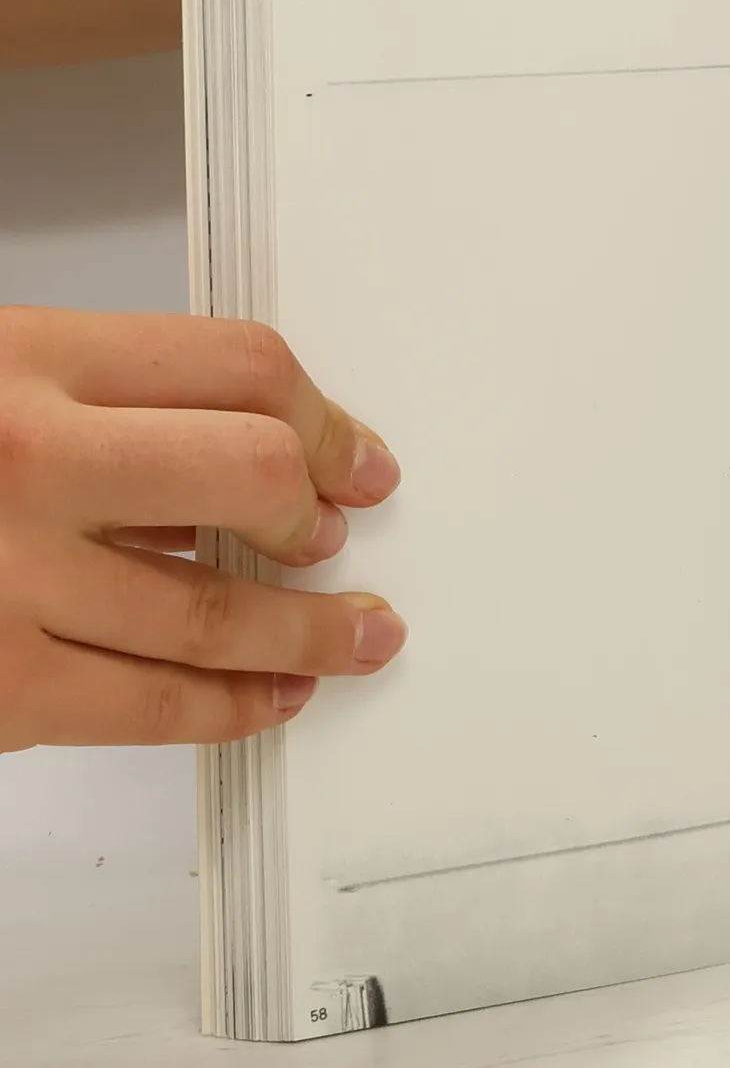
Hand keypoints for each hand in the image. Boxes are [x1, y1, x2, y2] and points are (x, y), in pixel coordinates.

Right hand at [0, 307, 405, 751]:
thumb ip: (92, 407)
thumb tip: (238, 462)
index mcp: (22, 360)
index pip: (238, 365)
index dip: (323, 417)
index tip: (356, 457)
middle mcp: (22, 459)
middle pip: (251, 473)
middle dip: (315, 514)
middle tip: (335, 539)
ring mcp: (5, 581)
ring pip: (217, 610)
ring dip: (312, 630)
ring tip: (357, 636)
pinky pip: (150, 706)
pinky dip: (232, 707)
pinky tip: (270, 697)